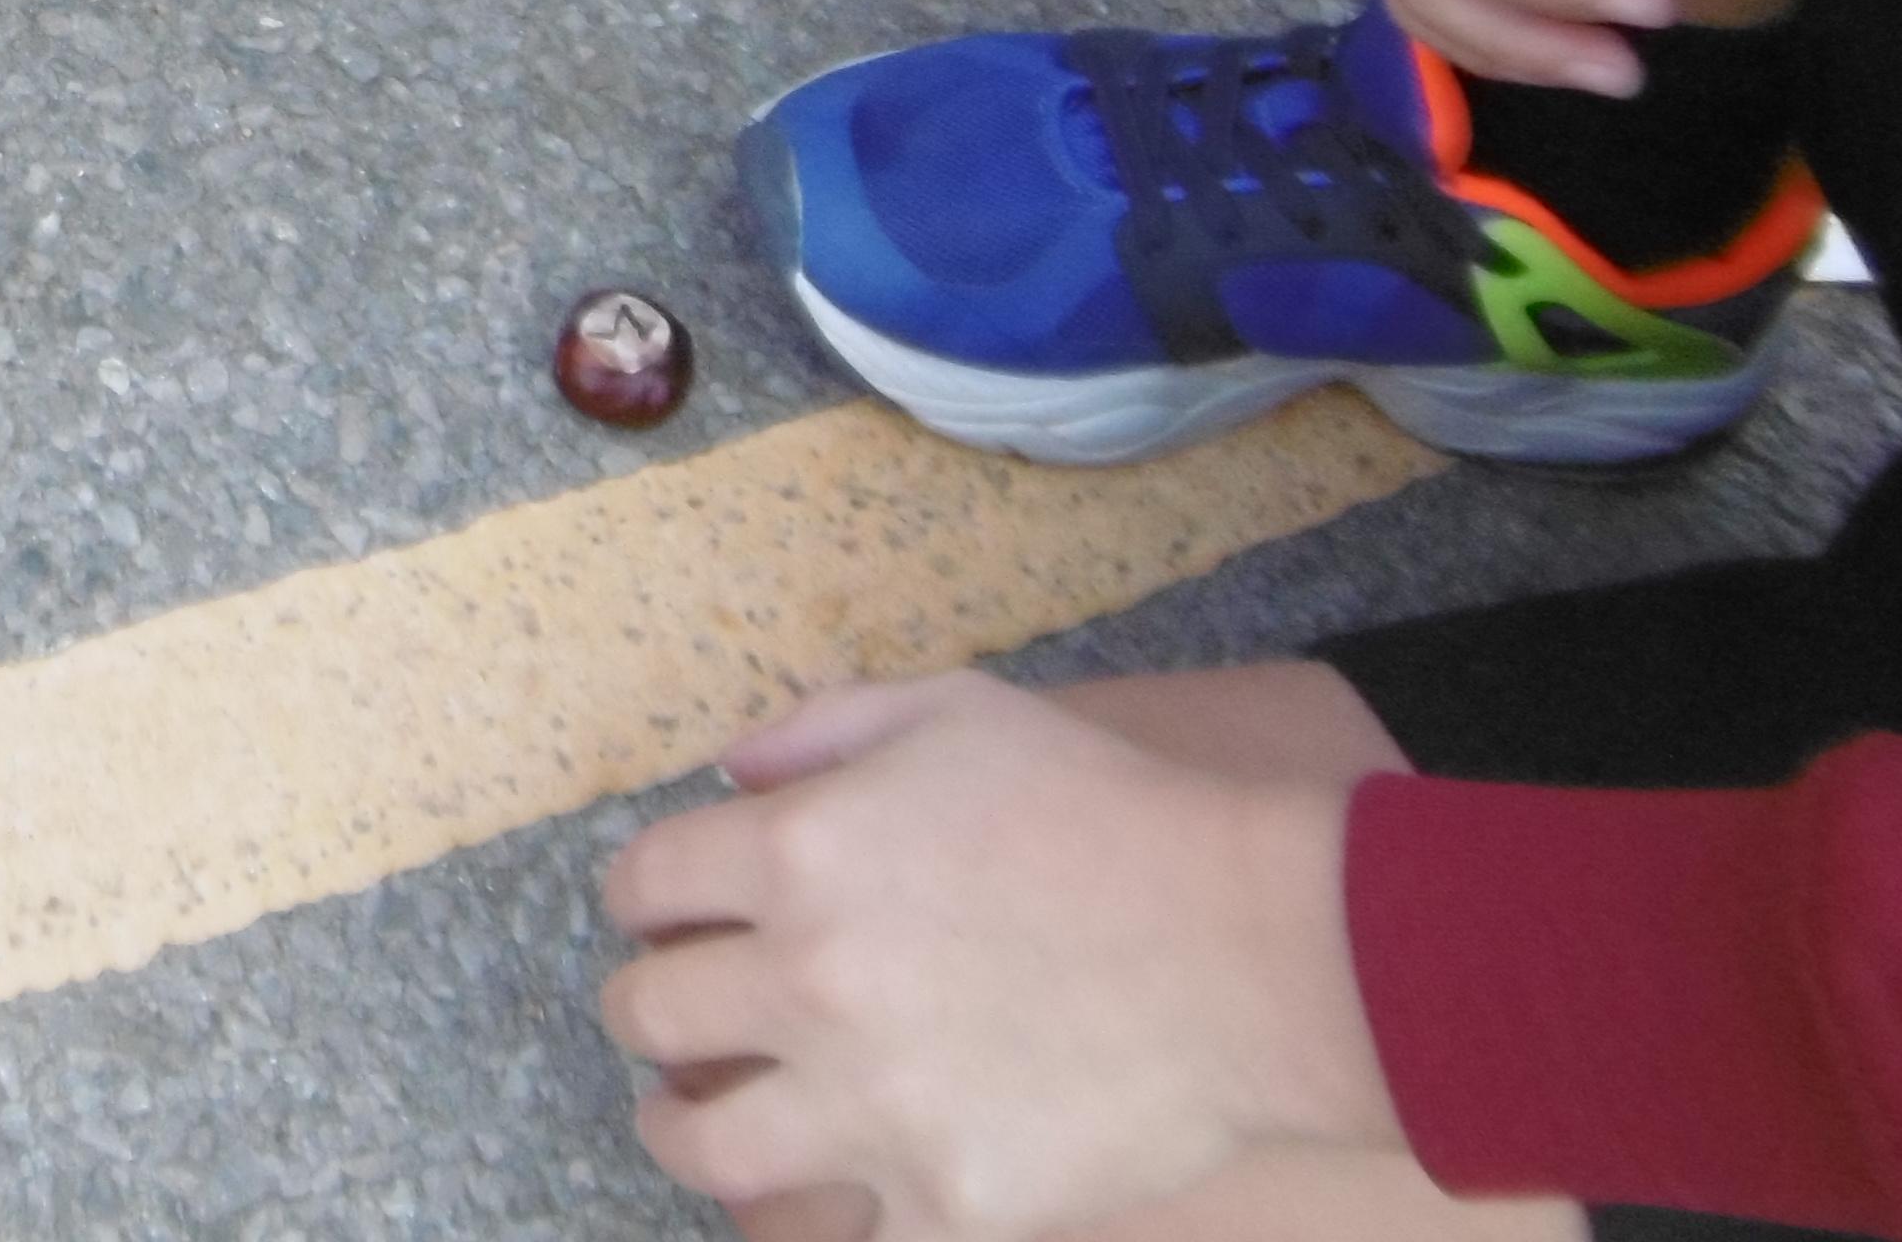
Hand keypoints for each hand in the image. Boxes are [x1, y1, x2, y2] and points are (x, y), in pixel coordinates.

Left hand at [599, 676, 1394, 1241]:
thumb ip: (820, 728)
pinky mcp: (947, 1200)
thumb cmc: (1109, 813)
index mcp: (796, 852)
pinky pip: (834, 1228)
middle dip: (647, 1009)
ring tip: (690, 1118)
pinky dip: (818, 1207)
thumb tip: (728, 771)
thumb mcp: (953, 712)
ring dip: (680, 1127)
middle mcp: (811, 981)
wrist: (1258, 949)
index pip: (643, 885)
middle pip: (649, 1014)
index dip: (642, 898)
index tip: (658, 915)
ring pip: (704, 1145)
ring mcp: (874, 1103)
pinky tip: (823, 1182)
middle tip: (666, 1017)